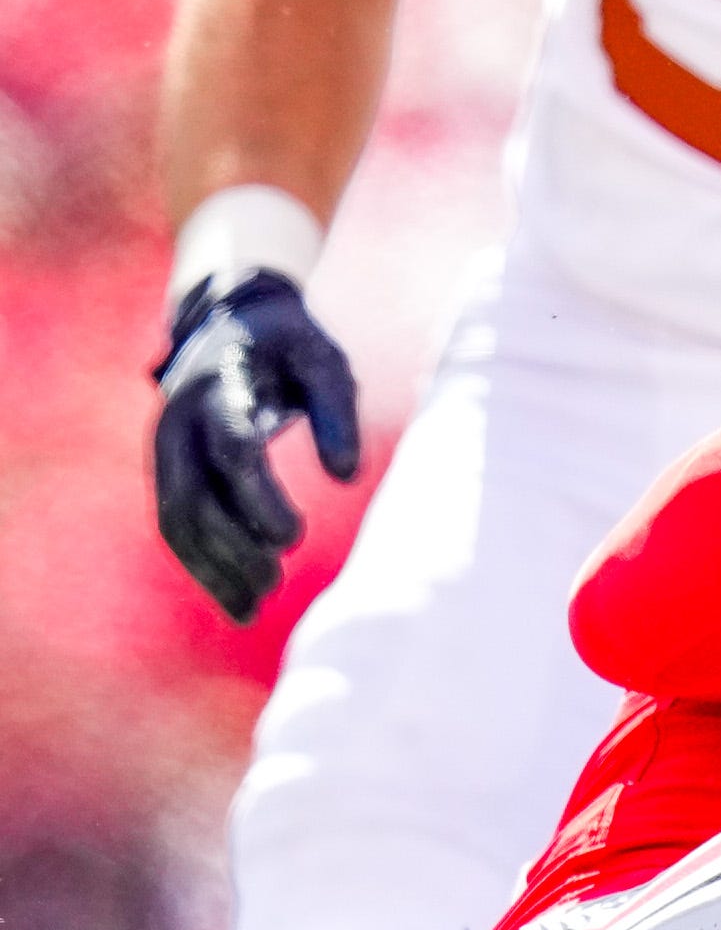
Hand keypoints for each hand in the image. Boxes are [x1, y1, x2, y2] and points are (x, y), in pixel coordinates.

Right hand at [153, 270, 360, 620]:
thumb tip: (345, 476)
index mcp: (221, 389)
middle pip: (192, 498)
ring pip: (176, 520)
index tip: (294, 539)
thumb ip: (338, 413)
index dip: (259, 499)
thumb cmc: (291, 345)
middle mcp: (180, 421)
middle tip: (275, 583)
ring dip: (211, 569)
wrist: (231, 321)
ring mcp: (166, 447)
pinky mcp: (167, 468)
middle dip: (231, 549)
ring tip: (256, 608)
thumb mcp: (325, 362)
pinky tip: (238, 604)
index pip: (232, 452)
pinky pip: (174, 524)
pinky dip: (201, 567)